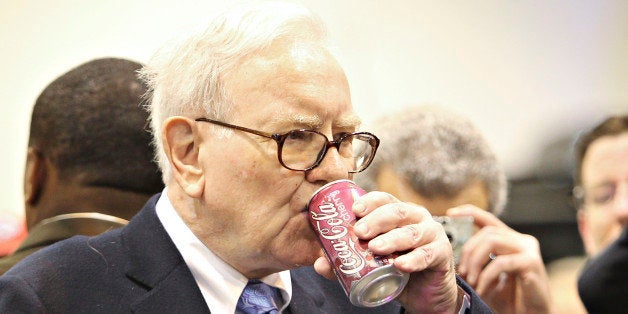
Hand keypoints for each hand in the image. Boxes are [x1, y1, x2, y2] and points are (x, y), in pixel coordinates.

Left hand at [314, 191, 458, 312]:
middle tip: (359, 232)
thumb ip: (348, 262)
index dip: (370, 201)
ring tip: (375, 248)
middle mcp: (416, 218)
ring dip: (392, 239)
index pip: (384, 199)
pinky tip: (401, 265)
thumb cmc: (397, 270)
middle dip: (377, 219)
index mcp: (398, 214)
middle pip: (397, 211)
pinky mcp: (442, 253)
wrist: (426, 294)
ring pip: (411, 232)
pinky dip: (413, 259)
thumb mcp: (372, 264)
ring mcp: (432, 233)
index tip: (355, 210)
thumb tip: (320, 263)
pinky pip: (427, 254)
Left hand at [448, 205, 550, 312]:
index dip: (469, 212)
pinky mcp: (532, 263)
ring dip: (475, 262)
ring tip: (470, 280)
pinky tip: (481, 289)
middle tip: (461, 272)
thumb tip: (452, 253)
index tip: (450, 213)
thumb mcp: (487, 276)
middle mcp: (522, 241)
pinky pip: (501, 262)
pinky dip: (486, 276)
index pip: (488, 219)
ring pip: (492, 241)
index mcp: (510, 240)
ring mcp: (528, 250)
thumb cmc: (510, 300)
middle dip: (468, 251)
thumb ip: (476, 261)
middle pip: (487, 232)